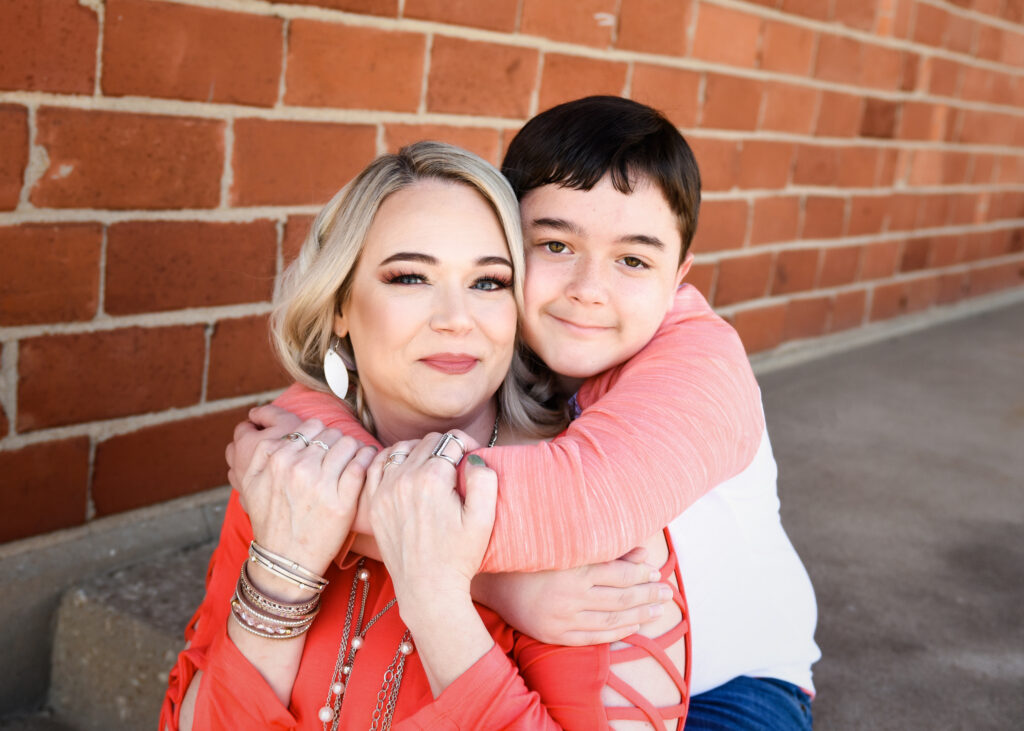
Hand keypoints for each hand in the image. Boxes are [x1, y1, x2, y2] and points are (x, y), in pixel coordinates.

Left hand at [226, 405, 302, 491]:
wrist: (302, 492)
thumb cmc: (298, 453)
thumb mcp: (287, 422)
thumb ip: (269, 413)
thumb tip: (253, 413)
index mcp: (245, 443)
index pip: (244, 427)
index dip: (258, 424)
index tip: (271, 428)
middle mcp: (237, 464)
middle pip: (235, 448)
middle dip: (248, 443)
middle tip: (268, 443)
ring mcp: (241, 484)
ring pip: (236, 468)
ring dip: (246, 463)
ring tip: (265, 462)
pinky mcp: (248, 500)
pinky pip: (244, 488)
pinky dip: (251, 482)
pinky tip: (265, 481)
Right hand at [239, 417, 375, 598]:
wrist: (285, 560)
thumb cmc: (270, 521)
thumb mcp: (250, 484)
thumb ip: (261, 453)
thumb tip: (274, 429)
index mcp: (277, 458)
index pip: (311, 427)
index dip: (321, 434)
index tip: (325, 445)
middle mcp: (298, 466)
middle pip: (331, 433)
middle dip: (337, 441)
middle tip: (341, 453)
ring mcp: (321, 483)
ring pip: (348, 444)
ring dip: (354, 447)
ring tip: (355, 456)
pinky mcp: (342, 500)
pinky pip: (361, 464)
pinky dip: (368, 457)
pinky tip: (368, 460)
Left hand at [366, 432, 496, 622]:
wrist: (427, 589)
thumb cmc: (458, 556)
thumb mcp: (483, 519)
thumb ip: (484, 480)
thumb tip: (474, 456)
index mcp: (432, 479)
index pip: (452, 440)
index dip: (468, 445)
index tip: (473, 460)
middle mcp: (404, 479)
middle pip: (428, 441)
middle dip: (446, 447)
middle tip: (457, 466)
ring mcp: (385, 490)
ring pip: (403, 448)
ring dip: (420, 450)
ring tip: (434, 466)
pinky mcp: (375, 503)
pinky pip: (378, 465)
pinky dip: (392, 459)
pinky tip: (405, 467)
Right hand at [474, 547, 672, 645]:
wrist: (490, 580)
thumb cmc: (530, 555)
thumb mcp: (565, 546)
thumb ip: (604, 550)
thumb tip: (642, 554)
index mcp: (571, 569)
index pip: (618, 573)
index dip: (640, 572)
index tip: (656, 570)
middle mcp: (569, 597)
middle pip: (620, 598)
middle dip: (647, 594)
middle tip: (667, 591)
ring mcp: (562, 619)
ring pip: (611, 620)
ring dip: (640, 615)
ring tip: (658, 609)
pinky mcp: (554, 635)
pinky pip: (594, 638)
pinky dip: (617, 633)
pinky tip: (634, 626)